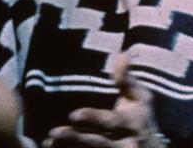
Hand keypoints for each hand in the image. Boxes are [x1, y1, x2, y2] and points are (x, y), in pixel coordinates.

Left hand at [43, 58, 163, 146]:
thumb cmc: (143, 117)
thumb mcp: (141, 98)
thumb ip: (127, 79)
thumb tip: (122, 53)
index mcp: (131, 123)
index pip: (112, 121)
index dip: (93, 118)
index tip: (73, 115)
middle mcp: (123, 142)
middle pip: (97, 142)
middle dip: (76, 137)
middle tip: (54, 132)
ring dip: (69, 146)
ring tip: (49, 141)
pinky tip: (52, 147)